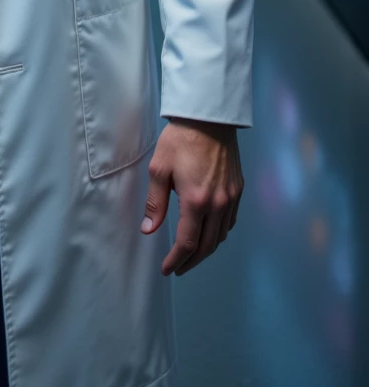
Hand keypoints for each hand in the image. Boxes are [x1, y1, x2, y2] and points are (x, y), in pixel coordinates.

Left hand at [140, 117, 243, 275]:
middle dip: (190, 261)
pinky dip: (219, 233)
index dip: (176, 260)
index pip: (187, 243)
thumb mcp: (159, 168)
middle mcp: (218, 204)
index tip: (167, 269)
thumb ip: (155, 202)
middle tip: (177, 267)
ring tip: (190, 253)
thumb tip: (149, 230)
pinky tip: (209, 232)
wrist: (209, 117)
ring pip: (221, 236)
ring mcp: (231, 197)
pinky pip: (230, 222)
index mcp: (196, 200)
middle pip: (206, 246)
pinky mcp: (238, 189)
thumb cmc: (180, 139)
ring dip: (206, 250)